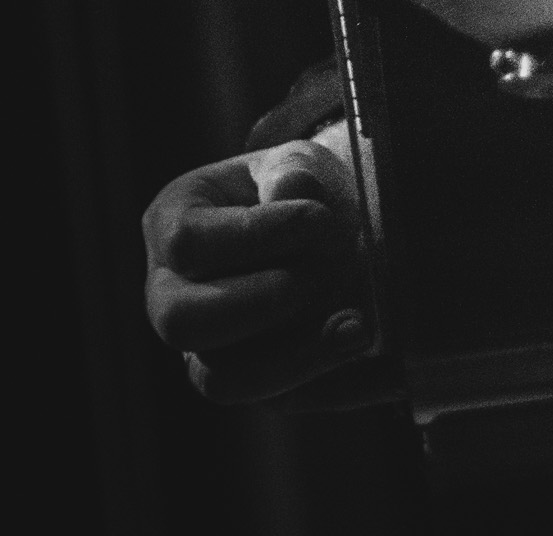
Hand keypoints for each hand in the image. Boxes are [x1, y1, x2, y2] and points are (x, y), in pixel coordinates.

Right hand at [143, 137, 367, 403]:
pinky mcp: (251, 382)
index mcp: (173, 227)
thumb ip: (293, 171)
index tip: (318, 219)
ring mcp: (205, 348)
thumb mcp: (297, 162)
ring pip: (222, 379)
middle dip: (258, 301)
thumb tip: (291, 192)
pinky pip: (278, 400)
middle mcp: (173, 296)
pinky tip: (370, 350)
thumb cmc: (300, 188)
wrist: (332, 225)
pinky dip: (328, 379)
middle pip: (181, 322)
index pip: (188, 243)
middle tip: (320, 274)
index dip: (253, 235)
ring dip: (294, 353)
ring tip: (356, 323)